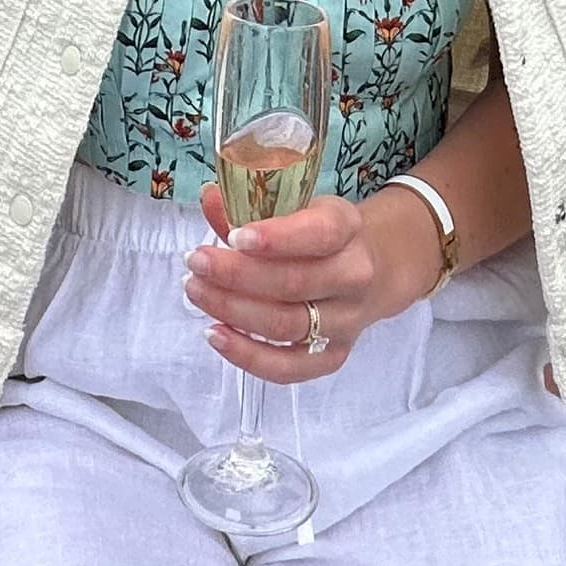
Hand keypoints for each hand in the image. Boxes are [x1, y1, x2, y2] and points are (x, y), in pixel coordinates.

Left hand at [185, 184, 440, 381]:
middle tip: (194, 262)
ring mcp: (347, 321)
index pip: (318, 235)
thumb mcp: (296, 207)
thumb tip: (209, 198)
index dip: (276, 239)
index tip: (234, 237)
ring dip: (232, 311)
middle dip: (236, 274)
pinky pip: (289, 367)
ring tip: (195, 291)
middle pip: (293, 283)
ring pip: (286, 324)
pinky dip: (248, 356)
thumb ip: (251, 206)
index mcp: (347, 228)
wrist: (371, 270)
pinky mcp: (334, 356)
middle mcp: (354, 276)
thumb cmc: (319, 235)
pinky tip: (215, 334)